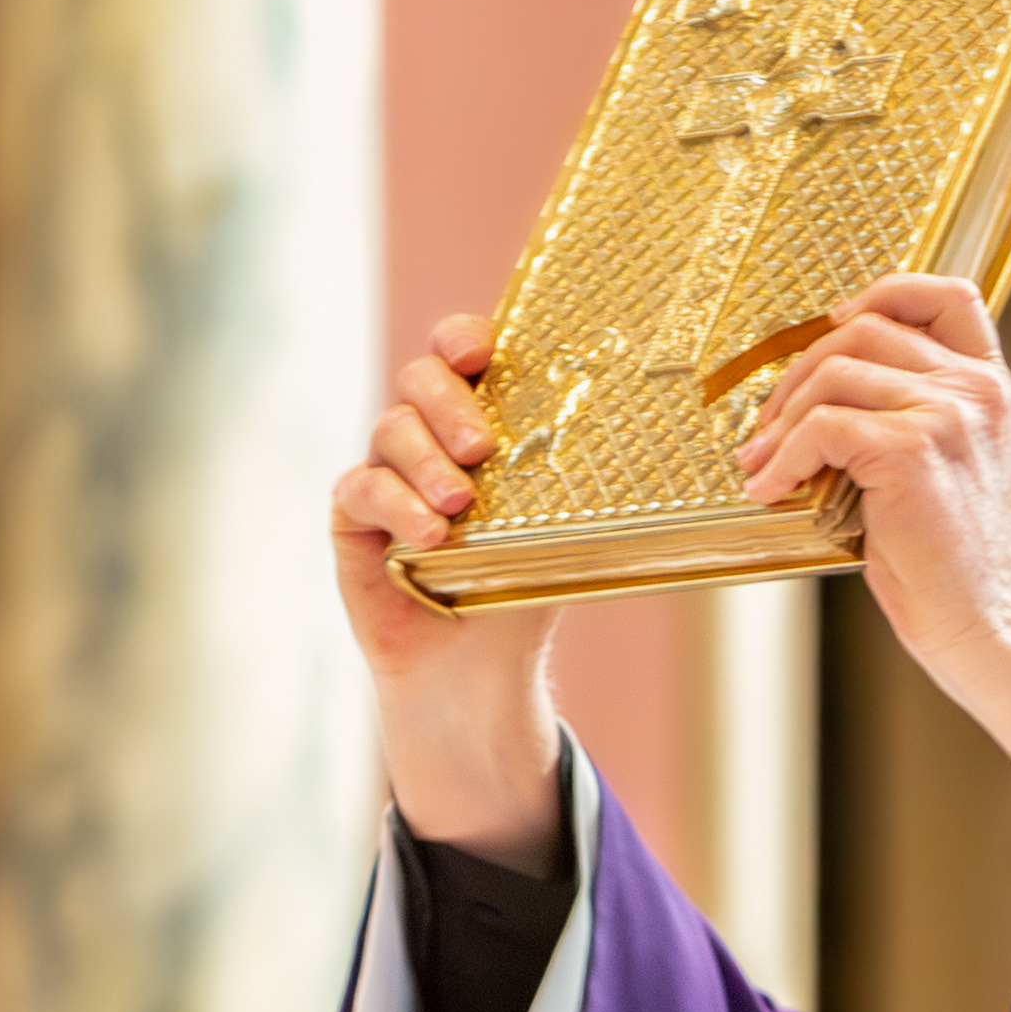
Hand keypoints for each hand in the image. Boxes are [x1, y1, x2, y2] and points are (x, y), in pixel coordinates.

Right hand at [328, 315, 566, 866]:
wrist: (477, 673)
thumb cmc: (522, 591)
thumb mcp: (563, 531)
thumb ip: (583, 483)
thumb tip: (656, 440)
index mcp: (480, 421)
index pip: (461, 354)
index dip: (463, 338)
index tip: (481, 350)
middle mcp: (428, 436)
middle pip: (418, 378)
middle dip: (447, 401)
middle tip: (480, 445)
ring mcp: (387, 472)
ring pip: (390, 429)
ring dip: (425, 459)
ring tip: (461, 502)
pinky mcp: (354, 516)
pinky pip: (363, 487)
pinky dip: (396, 506)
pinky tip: (429, 537)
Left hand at [731, 276, 1010, 827]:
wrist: (978, 621)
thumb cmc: (947, 557)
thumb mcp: (944, 465)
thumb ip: (908, 412)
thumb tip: (816, 382)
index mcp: (990, 387)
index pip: (946, 295)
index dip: (884, 293)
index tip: (835, 328)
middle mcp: (976, 390)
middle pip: (864, 330)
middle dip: (800, 371)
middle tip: (768, 424)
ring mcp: (948, 415)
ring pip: (834, 374)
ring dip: (781, 420)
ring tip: (762, 462)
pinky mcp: (912, 449)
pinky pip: (822, 428)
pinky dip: (782, 459)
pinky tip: (770, 489)